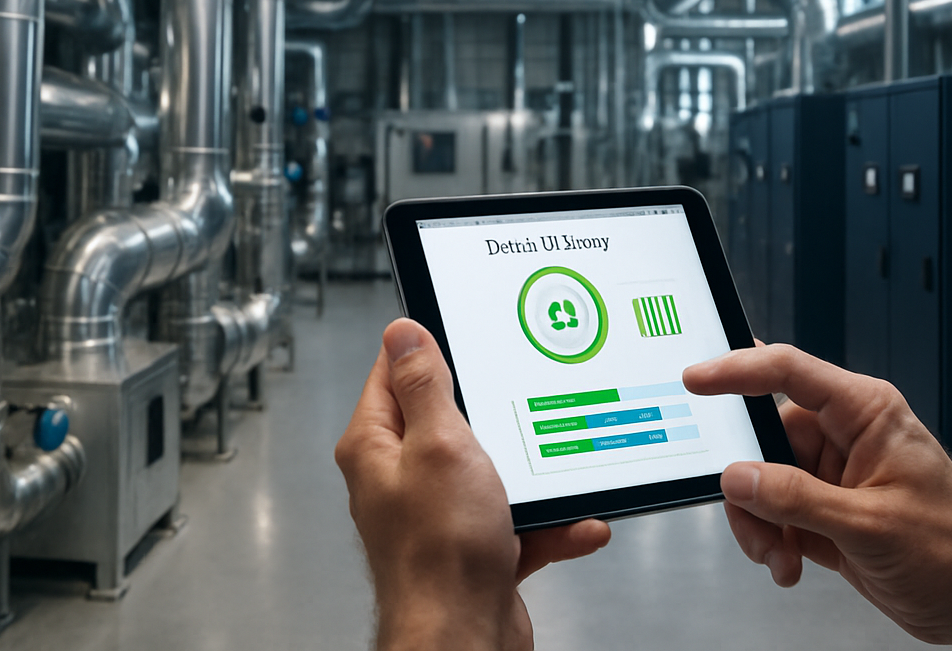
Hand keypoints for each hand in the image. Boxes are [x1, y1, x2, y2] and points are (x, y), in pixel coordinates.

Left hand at [335, 318, 610, 649]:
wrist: (463, 641)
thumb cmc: (440, 556)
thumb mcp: (440, 444)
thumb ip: (424, 385)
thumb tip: (402, 332)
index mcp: (378, 446)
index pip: (394, 374)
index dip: (429, 348)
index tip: (465, 332)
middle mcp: (401, 477)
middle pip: (450, 420)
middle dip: (496, 416)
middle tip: (522, 404)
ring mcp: (438, 514)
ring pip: (492, 472)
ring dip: (532, 477)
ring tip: (555, 475)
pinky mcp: (473, 548)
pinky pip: (519, 521)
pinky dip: (549, 524)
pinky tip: (573, 523)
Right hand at [683, 343, 951, 650]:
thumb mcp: (870, 524)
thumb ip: (796, 498)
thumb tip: (738, 477)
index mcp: (865, 412)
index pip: (787, 372)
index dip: (736, 370)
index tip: (696, 380)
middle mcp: (846, 437)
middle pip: (763, 437)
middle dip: (748, 482)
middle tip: (750, 515)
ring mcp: (833, 476)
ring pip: (762, 481)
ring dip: (760, 522)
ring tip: (780, 556)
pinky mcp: (827, 512)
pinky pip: (775, 513)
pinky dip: (772, 541)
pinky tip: (790, 564)